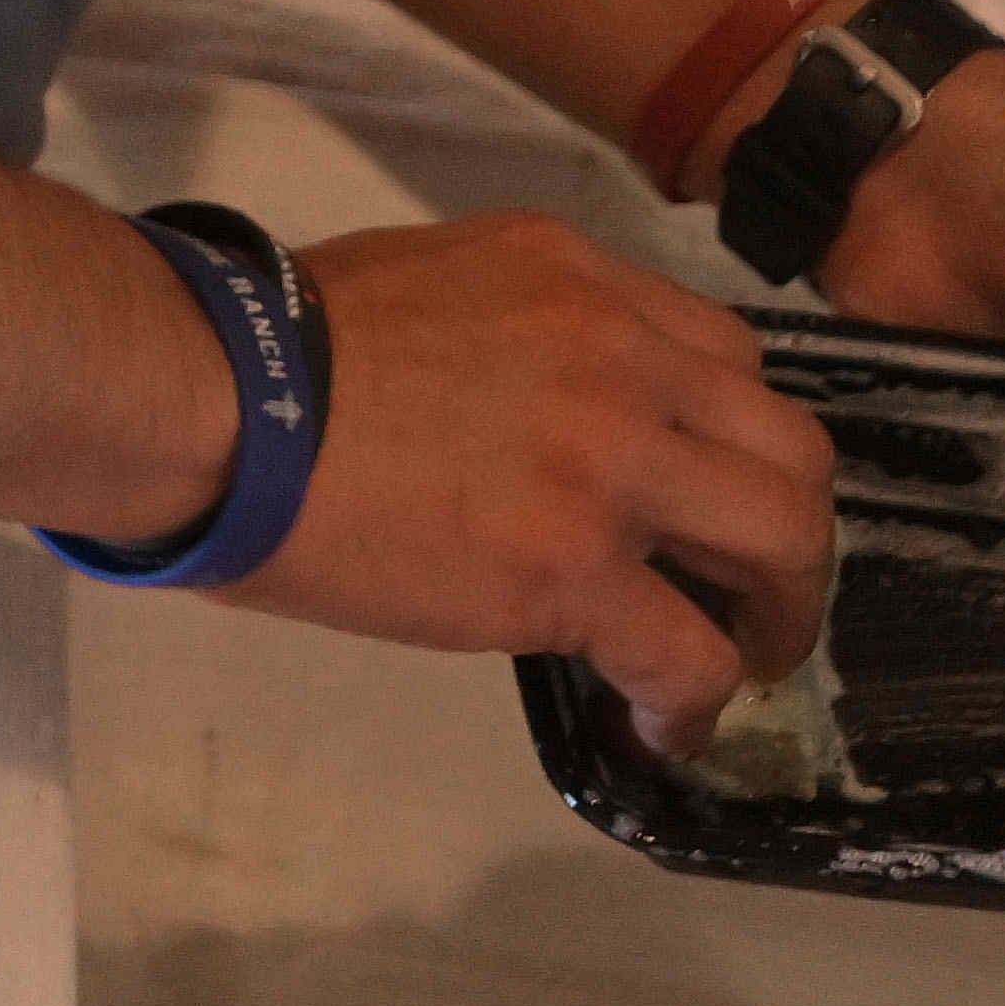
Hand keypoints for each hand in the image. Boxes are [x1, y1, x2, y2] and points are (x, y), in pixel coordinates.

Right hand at [234, 213, 837, 753]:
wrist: (213, 401)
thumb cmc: (267, 343)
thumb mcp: (429, 283)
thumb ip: (513, 333)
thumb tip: (526, 419)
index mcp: (577, 278)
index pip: (726, 359)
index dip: (731, 444)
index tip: (704, 498)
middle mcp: (622, 355)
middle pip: (790, 447)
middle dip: (791, 533)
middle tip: (752, 593)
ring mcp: (609, 461)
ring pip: (783, 539)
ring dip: (779, 612)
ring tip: (736, 662)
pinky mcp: (573, 569)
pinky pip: (688, 652)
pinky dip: (694, 701)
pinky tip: (659, 727)